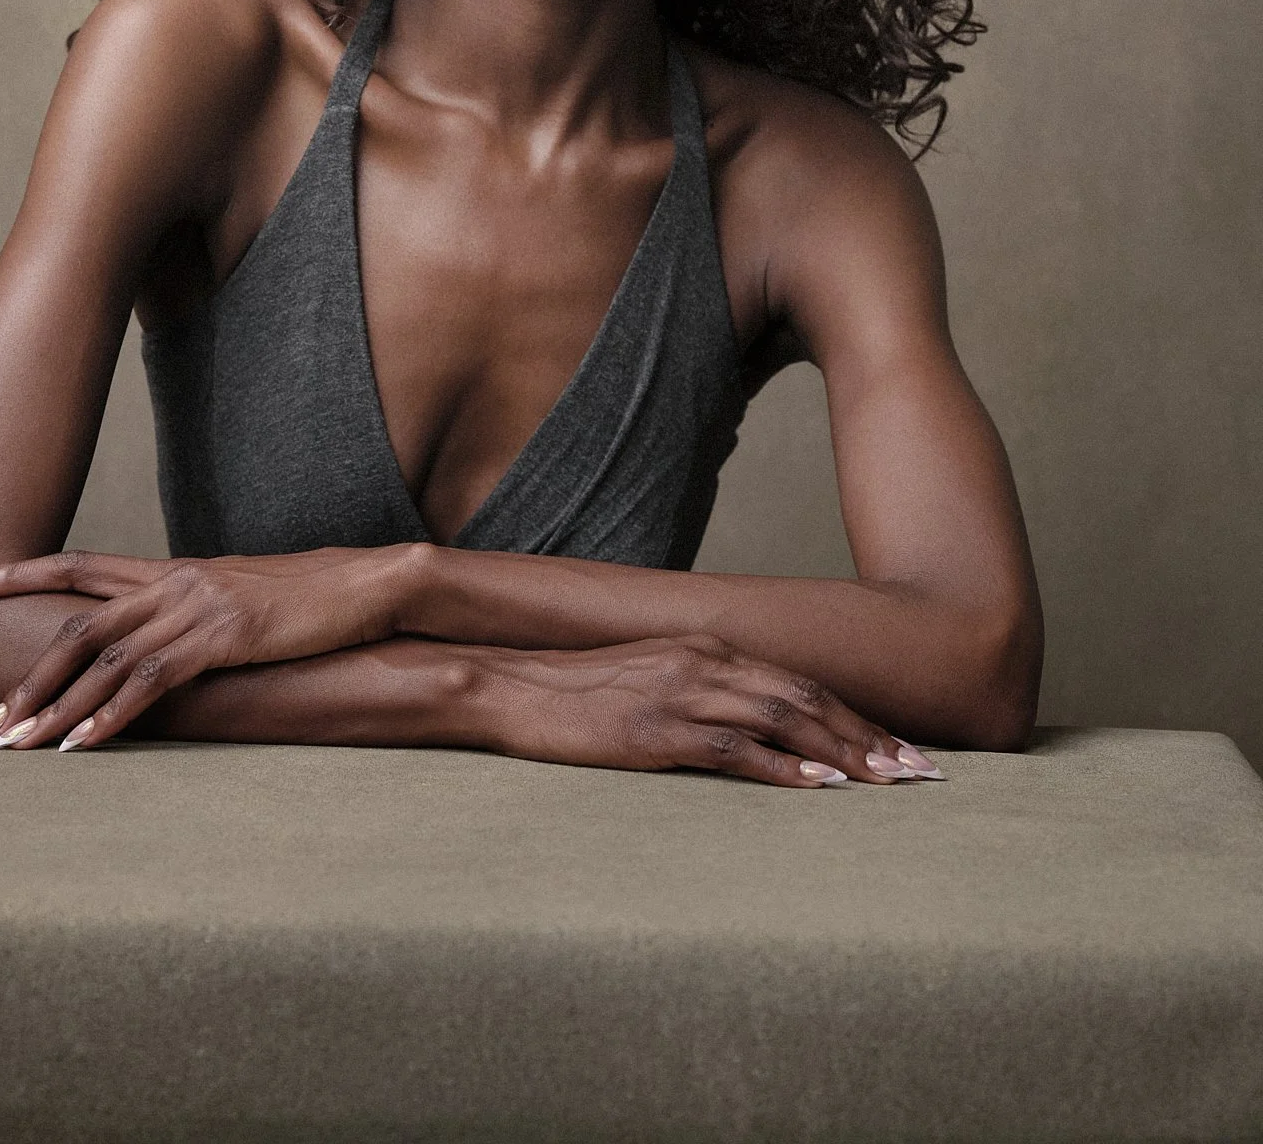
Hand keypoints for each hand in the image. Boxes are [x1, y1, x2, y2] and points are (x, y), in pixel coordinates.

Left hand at [0, 547, 414, 749]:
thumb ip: (185, 620)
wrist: (364, 585)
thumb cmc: (303, 602)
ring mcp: (198, 605)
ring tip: (14, 749)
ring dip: (54, 708)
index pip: (75, 564)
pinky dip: (111, 716)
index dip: (14, 573)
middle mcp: (174, 580)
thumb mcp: (233, 604)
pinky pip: (152, 679)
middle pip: (75, 625)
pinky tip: (83, 746)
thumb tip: (147, 652)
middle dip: (22, 679)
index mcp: (171, 570)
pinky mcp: (226, 635)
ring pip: (103, 658)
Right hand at [479, 635, 942, 785]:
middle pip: (807, 697)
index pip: (800, 681)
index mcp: (707, 647)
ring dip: (845, 753)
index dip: (856, 716)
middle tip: (921, 772)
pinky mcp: (658, 732)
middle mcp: (705, 661)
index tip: (901, 748)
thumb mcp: (652, 676)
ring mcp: (682, 694)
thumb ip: (703, 689)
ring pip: (784, 720)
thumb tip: (754, 726)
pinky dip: (785, 769)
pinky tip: (822, 789)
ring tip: (891, 783)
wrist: (513, 687)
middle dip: (870, 737)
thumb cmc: (580, 692)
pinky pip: (736, 750)